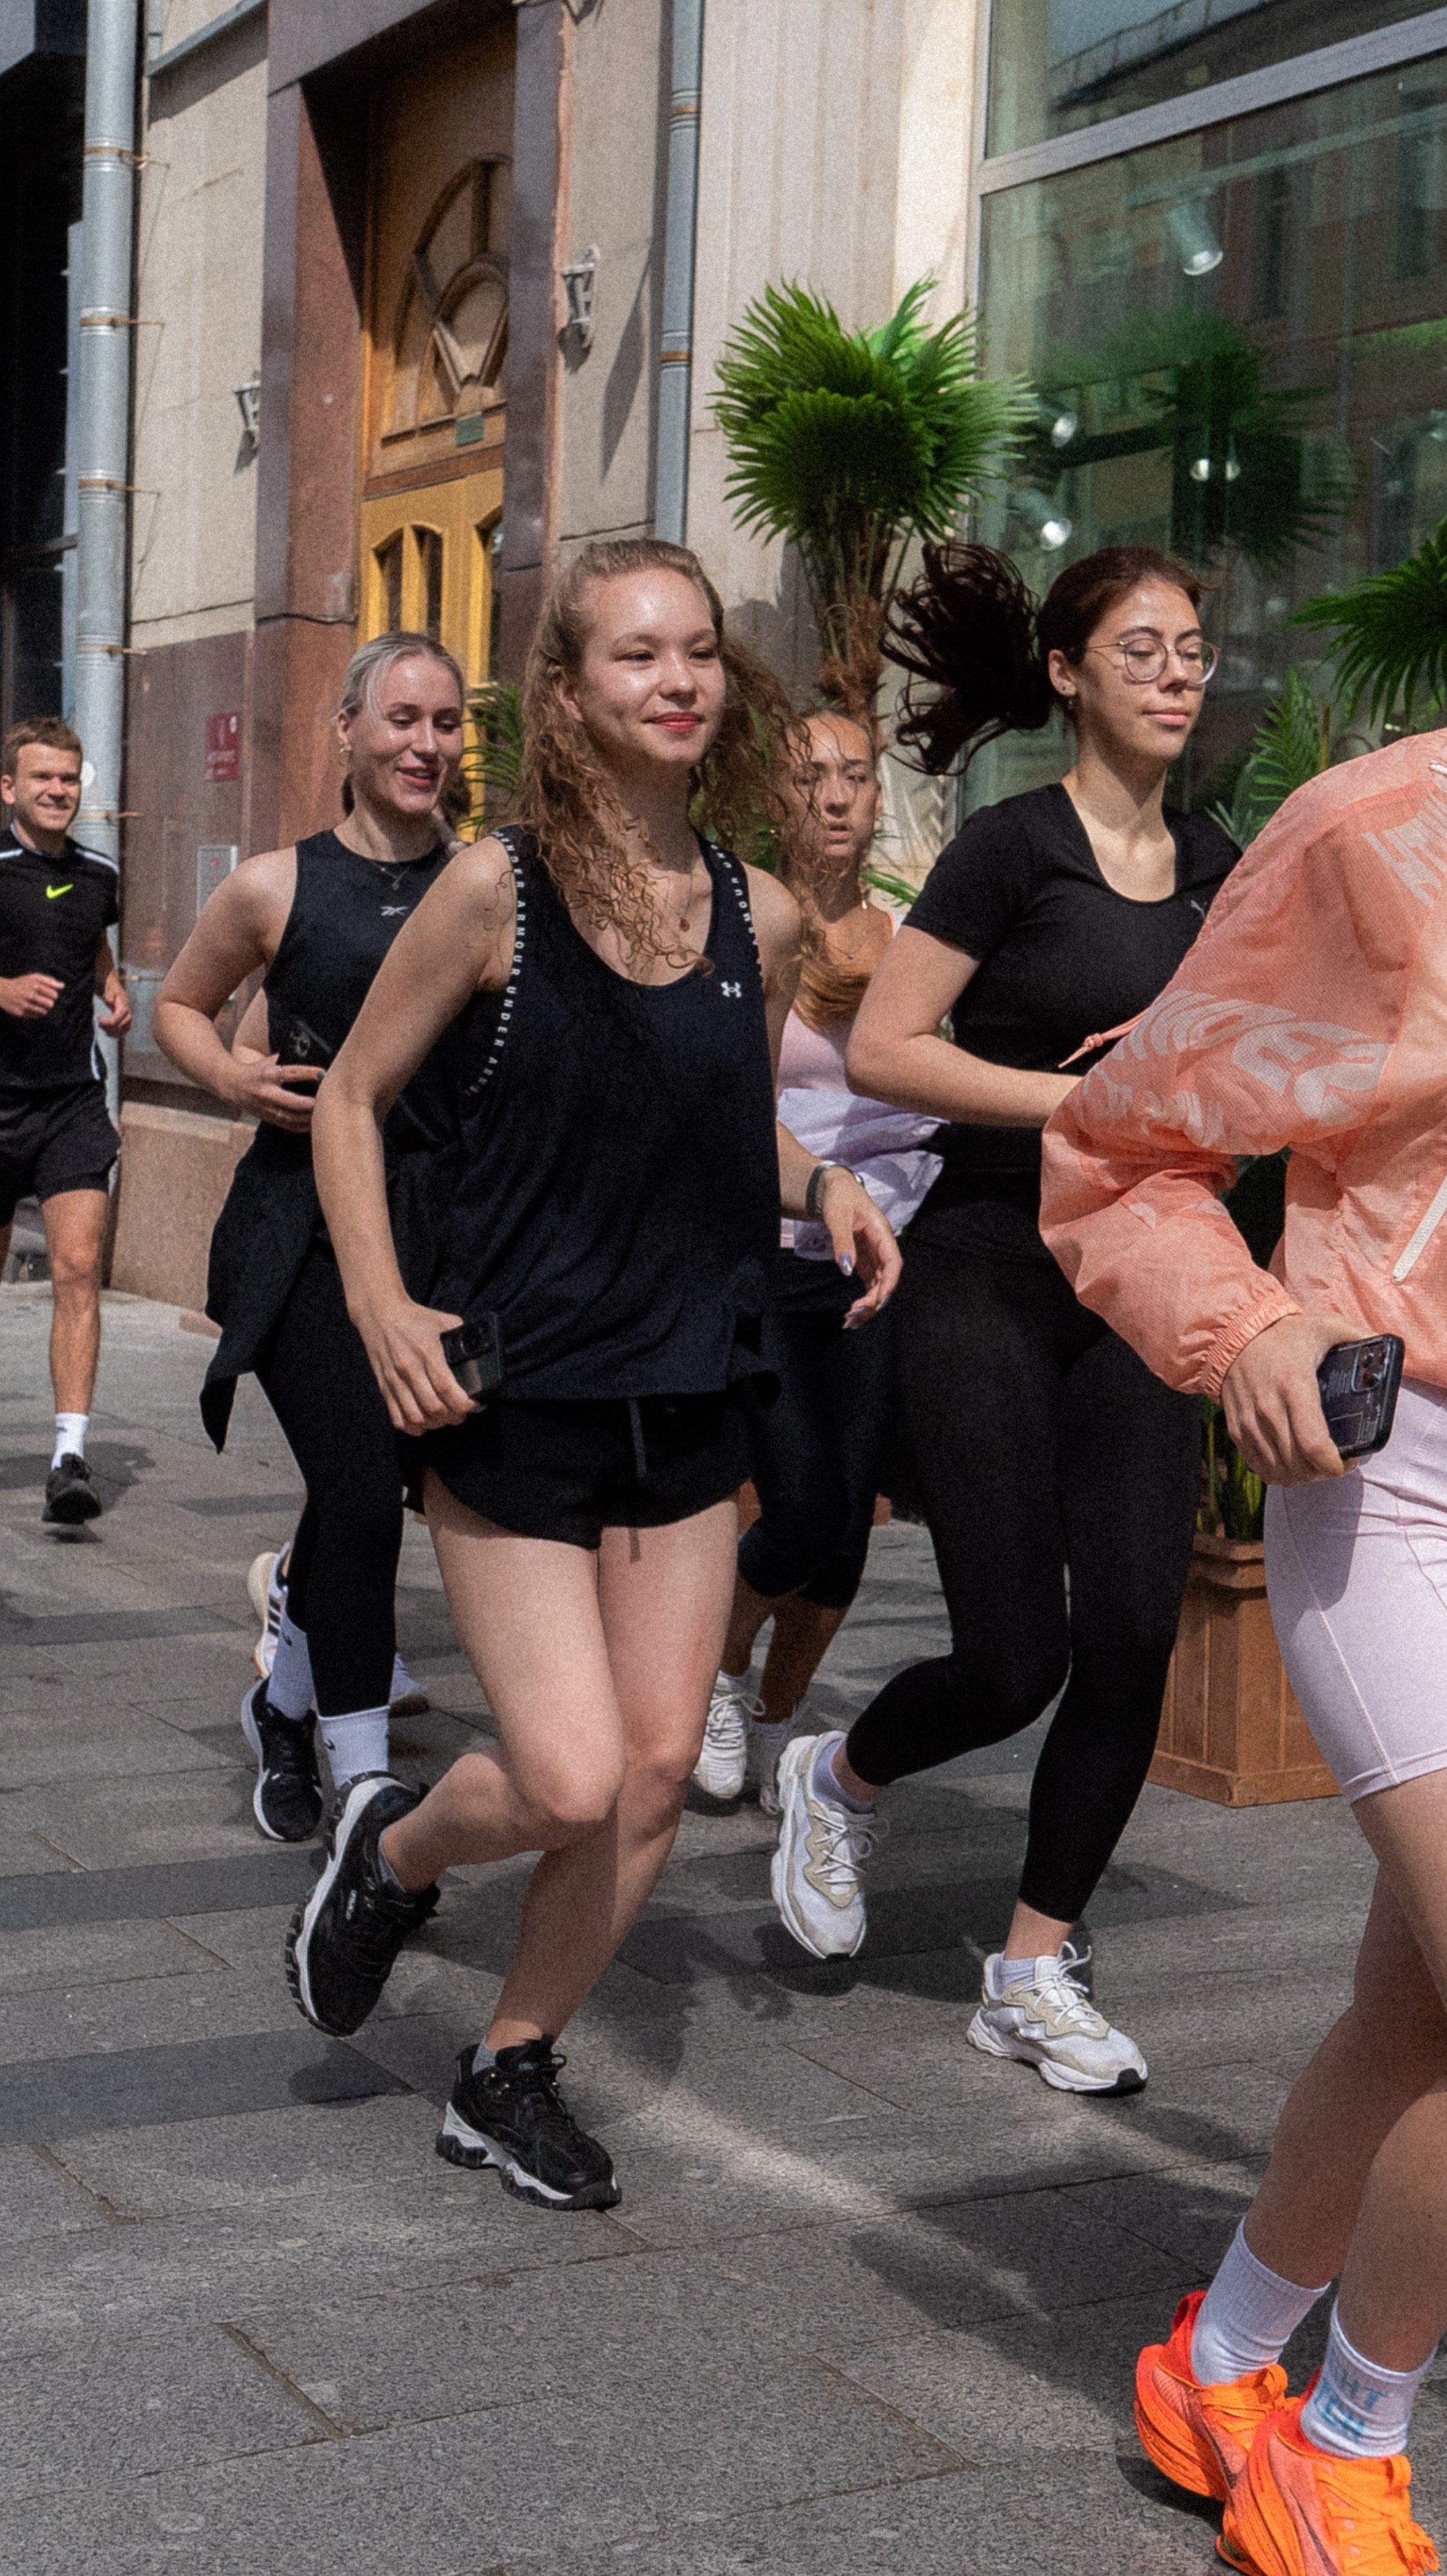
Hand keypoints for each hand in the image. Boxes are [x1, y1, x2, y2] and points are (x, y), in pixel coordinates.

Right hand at [0, 972, 63, 1019]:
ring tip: (37, 1004)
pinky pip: (35, 1016)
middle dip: (49, 1003)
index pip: (54, 994)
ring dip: (43, 1008)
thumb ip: (49, 981)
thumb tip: (63, 986)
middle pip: (50, 1004)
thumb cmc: (21, 983)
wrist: (2, 990)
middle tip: (44, 1000)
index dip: (53, 995)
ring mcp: (24, 1005)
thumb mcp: (34, 977)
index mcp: (35, 985)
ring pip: (44, 1012)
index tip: (49, 994)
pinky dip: (35, 1013)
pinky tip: (31, 1008)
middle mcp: (29, 995)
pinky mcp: (20, 1013)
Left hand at [97, 978, 131, 1038]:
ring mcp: (126, 1015)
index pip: (120, 1016)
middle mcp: (127, 1010)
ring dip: (114, 1032)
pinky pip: (124, 1029)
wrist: (109, 981)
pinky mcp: (123, 1018)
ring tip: (103, 1028)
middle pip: (124, 1024)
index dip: (109, 1021)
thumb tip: (109, 1001)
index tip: (98, 1018)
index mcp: (123, 1003)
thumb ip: (108, 993)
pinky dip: (117, 1033)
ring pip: (125, 1028)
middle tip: (99, 1023)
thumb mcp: (106, 986)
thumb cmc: (107, 984)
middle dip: (111, 1027)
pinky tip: (107, 1032)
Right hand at [226, 1052, 321, 1134]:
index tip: (322, 1073)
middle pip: (290, 1102)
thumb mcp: (268, 1061)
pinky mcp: (266, 1117)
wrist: (232, 1085)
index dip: (307, 1073)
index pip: (290, 1073)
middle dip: (309, 1104)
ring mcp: (265, 1108)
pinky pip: (286, 1125)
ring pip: (289, 1117)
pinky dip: (300, 1126)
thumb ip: (286, 1062)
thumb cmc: (257, 1070)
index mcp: (268, 1075)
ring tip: (322, 1115)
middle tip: (325, 1102)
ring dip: (307, 1118)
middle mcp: (266, 1093)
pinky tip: (312, 1125)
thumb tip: (312, 1059)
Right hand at [354, 1299, 473, 1432]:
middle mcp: (409, 1368)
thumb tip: (482, 1348)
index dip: (462, 1403)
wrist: (380, 1314)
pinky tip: (423, 1423)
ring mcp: (394, 1380)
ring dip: (434, 1424)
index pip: (446, 1387)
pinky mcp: (384, 1386)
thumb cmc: (415, 1318)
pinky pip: (396, 1416)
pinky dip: (412, 1426)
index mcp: (427, 1352)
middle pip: (433, 1407)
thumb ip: (462, 1335)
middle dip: (452, 1416)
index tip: (472, 1404)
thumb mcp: (443, 1321)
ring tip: (444, 1419)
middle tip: (461, 1414)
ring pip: (415, 1416)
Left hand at [814, 1167, 902, 1326]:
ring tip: (852, 1320)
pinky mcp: (865, 1261)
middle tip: (855, 1314)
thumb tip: (847, 1269)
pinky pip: (869, 1284)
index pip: (893, 1261)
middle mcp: (881, 1246)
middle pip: (887, 1278)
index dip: (890, 1282)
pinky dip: (864, 1298)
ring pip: (878, 1284)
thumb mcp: (837, 1216)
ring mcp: (874, 1255)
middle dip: (875, 1299)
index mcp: (881, 1232)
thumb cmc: (838, 1196)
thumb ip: (842, 1242)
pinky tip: (853, 1313)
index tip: (879, 1300)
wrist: (832, 1188)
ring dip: (869, 1303)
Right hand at [1221, 1311, 1360, 1485]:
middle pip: (1299, 1466)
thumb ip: (1360, 1337)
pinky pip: (1261, 1469)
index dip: (1335, 1466)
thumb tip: (1389, 1353)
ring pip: (1280, 1473)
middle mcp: (1269, 1409)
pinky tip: (1294, 1463)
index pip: (1314, 1446)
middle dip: (1324, 1474)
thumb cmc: (1286, 1334)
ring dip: (1304, 1477)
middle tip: (1337, 1462)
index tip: (1349, 1460)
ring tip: (1317, 1464)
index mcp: (1295, 1386)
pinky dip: (1281, 1474)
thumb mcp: (1326, 1327)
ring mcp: (1250, 1423)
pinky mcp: (1237, 1431)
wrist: (1234, 1336)